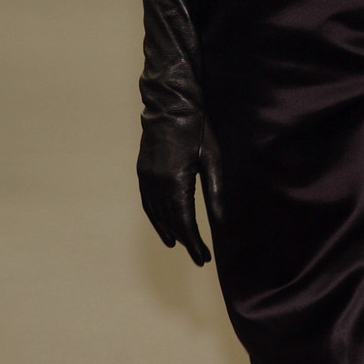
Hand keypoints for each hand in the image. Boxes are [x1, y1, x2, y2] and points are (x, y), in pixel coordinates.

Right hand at [137, 116, 222, 264]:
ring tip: (181, 245)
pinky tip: (162, 225)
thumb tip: (222, 222)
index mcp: (175, 182)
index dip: (194, 243)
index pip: (184, 223)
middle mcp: (157, 185)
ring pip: (156, 215)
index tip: (204, 258)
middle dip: (185, 240)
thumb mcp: (212, 160)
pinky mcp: (142, 173)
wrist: (170, 105)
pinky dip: (154, 218)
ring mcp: (146, 179)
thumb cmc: (197, 130)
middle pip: (170, 222)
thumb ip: (215, 193)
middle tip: (199, 256)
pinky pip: (147, 203)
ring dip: (169, 232)